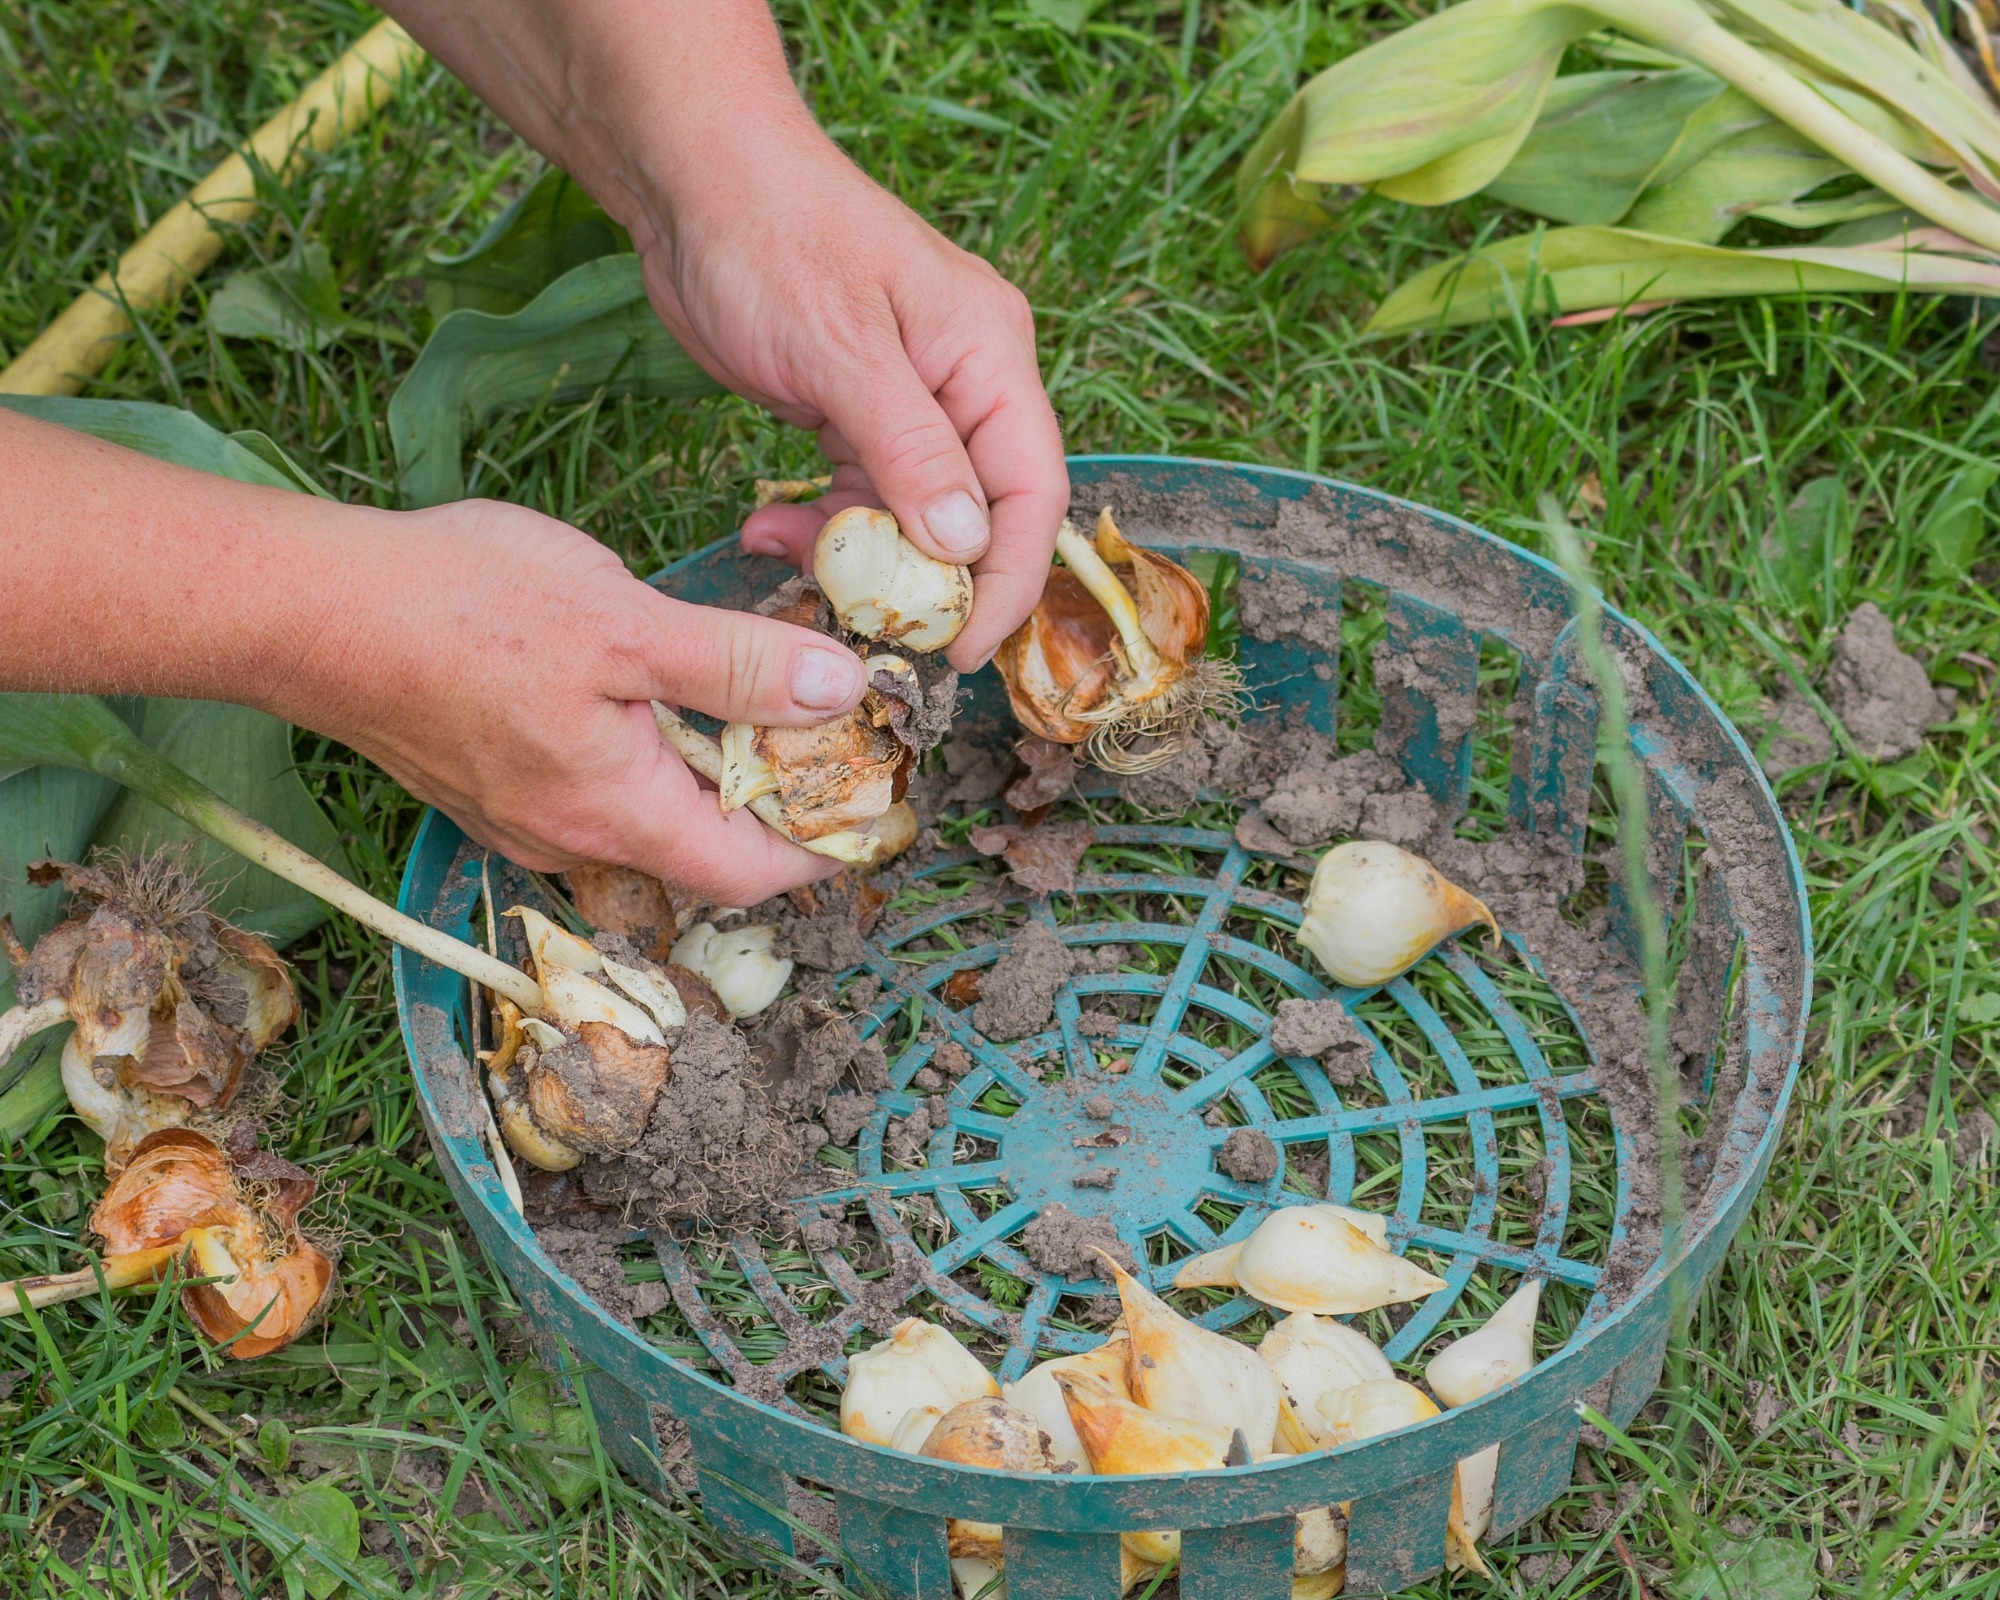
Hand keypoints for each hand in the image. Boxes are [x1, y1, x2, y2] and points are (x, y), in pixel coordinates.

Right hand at [277, 499, 866, 907]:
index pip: (751, 872)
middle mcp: (570, 837)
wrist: (310, 609)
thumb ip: (736, 667)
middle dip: (774, 804)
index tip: (873, 808)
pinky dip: (649, 756)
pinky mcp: (491, 782)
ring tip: (762, 704)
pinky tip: (661, 691)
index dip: (824, 849)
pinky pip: (595, 790)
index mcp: (617, 813)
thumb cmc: (461, 608)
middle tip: (833, 738)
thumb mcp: (626, 624)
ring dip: (709, 774)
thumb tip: (840, 693)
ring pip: (648, 817)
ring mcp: (523, 816)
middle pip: (703, 849)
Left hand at [628, 128, 1067, 671]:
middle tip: (872, 632)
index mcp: (990, 356)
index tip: (961, 650)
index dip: (1006, 582)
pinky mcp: (856, 414)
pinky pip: (859, 497)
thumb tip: (968, 546)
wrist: (690, 179)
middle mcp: (966, 383)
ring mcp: (912, 401)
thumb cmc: (770, 237)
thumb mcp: (842, 349)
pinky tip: (768, 529)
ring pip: (911, 518)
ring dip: (856, 557)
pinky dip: (819, 526)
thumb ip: (911, 451)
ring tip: (791, 559)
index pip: (1031, 494)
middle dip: (928, 581)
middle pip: (979, 516)